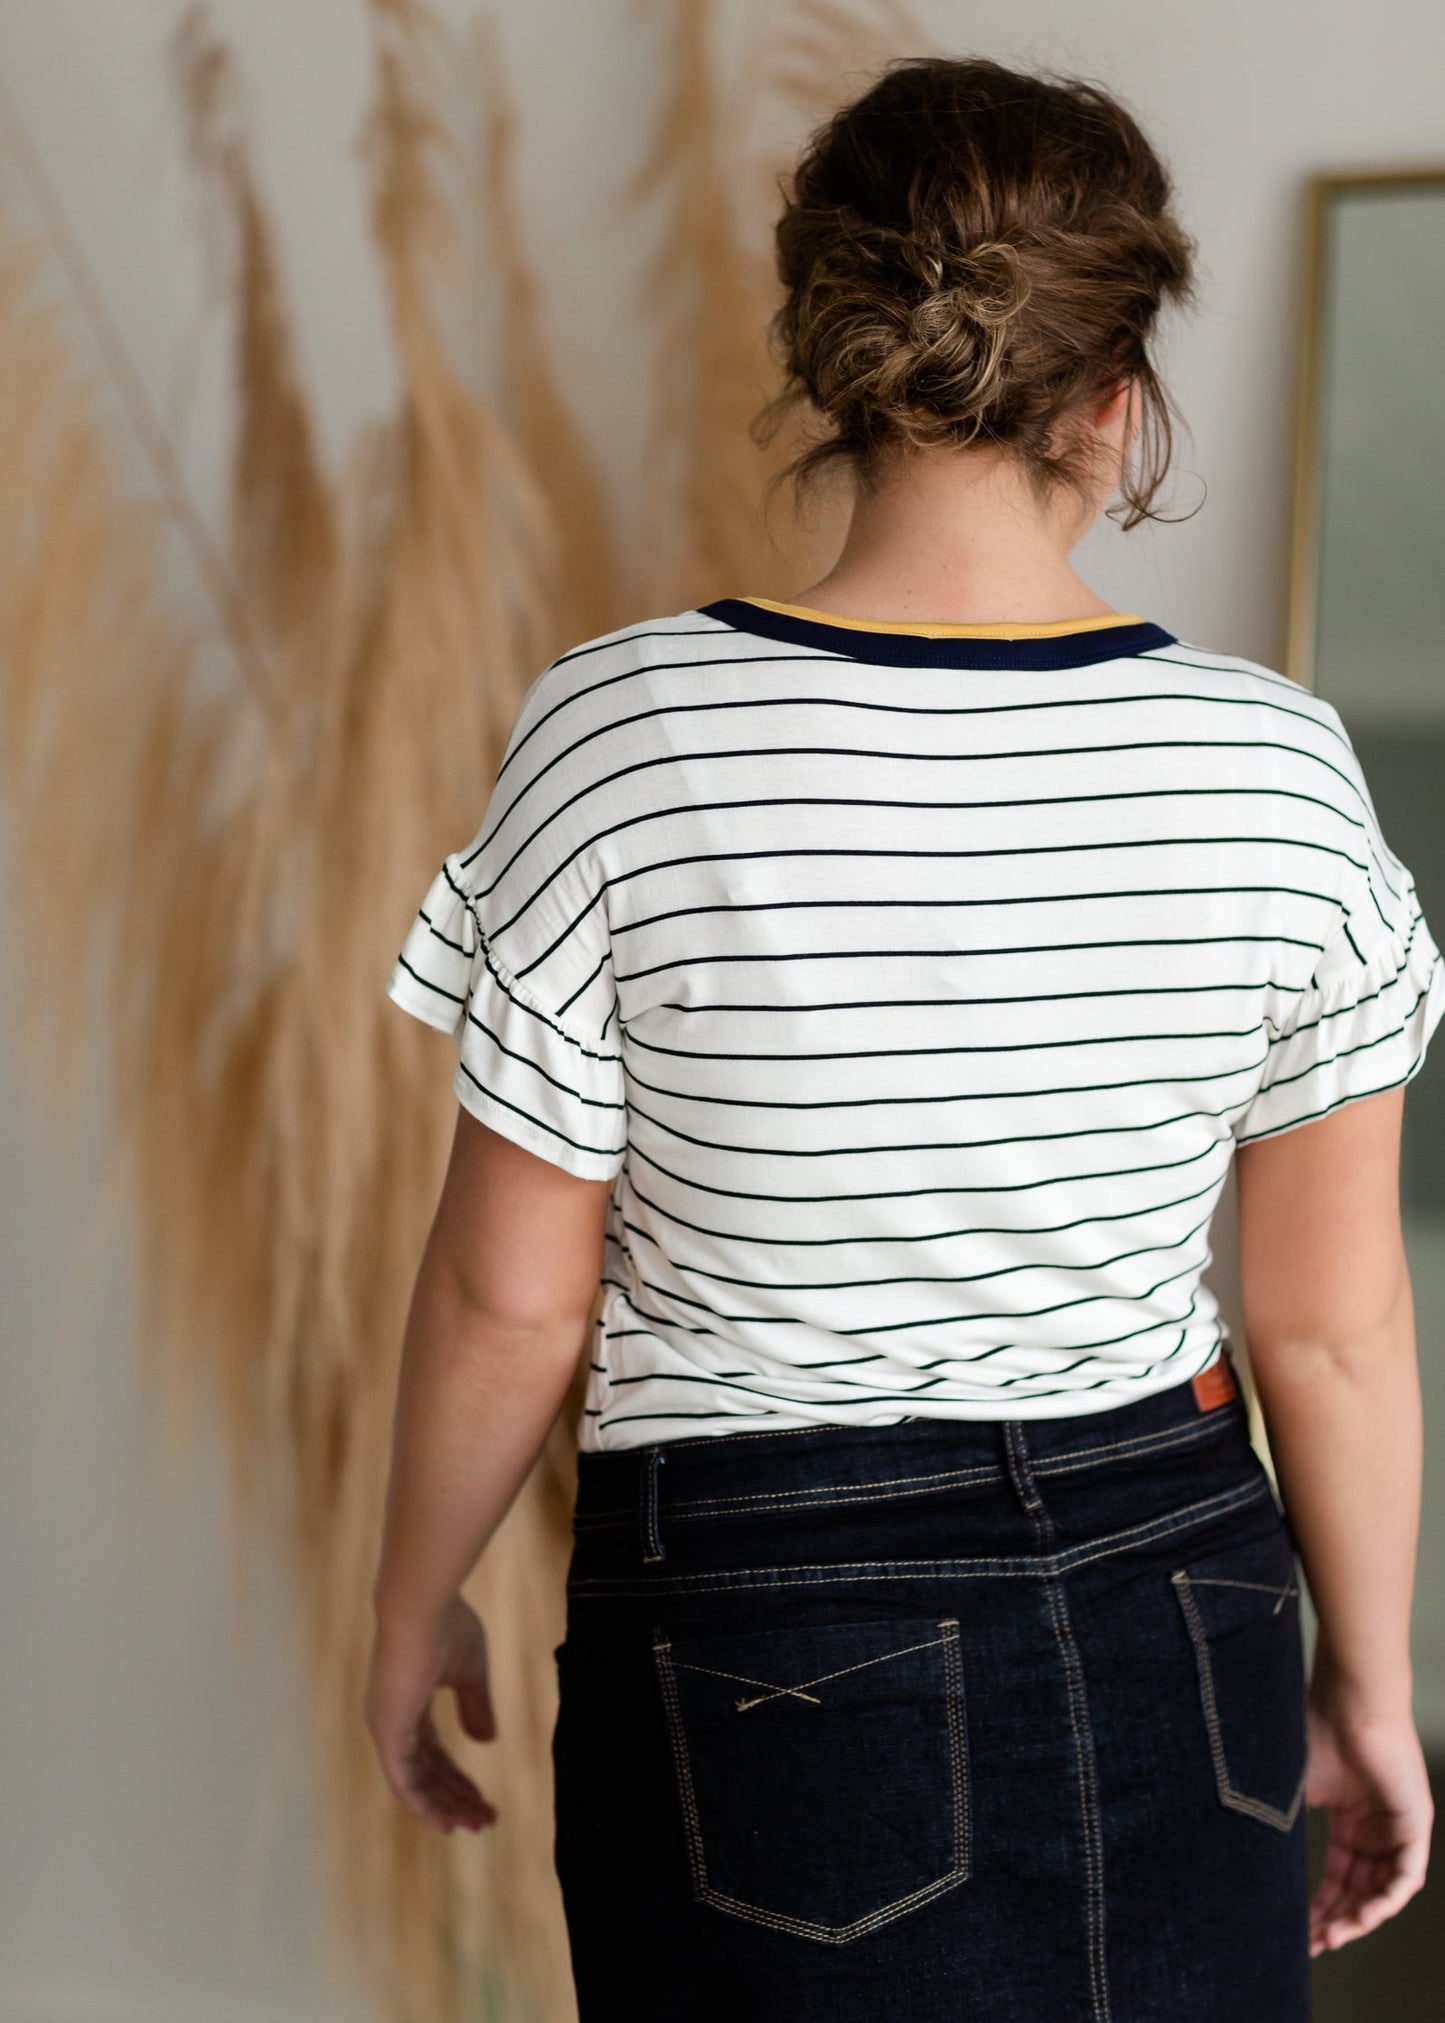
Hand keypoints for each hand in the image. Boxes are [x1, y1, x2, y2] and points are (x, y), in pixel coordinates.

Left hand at [364, 1592, 497, 1832]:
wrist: (422, 1607)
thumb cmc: (446, 1627)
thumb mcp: (470, 1671)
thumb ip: (475, 1706)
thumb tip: (486, 1743)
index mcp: (408, 1703)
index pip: (433, 1752)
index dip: (459, 1777)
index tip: (485, 1798)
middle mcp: (392, 1721)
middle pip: (427, 1773)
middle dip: (457, 1797)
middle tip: (487, 1819)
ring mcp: (387, 1729)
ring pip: (417, 1784)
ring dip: (447, 1807)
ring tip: (479, 1825)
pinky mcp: (388, 1734)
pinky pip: (405, 1783)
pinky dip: (426, 1806)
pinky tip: (448, 1824)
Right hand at [1306, 1681, 1432, 1953]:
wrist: (1348, 1701)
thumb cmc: (1315, 1731)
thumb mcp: (1293, 1788)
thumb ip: (1281, 1823)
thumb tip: (1247, 1855)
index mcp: (1348, 1821)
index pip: (1338, 1877)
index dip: (1320, 1907)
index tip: (1300, 1932)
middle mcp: (1375, 1829)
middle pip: (1359, 1891)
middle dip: (1337, 1921)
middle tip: (1313, 1944)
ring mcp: (1397, 1827)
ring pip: (1384, 1891)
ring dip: (1360, 1917)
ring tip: (1334, 1936)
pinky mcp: (1415, 1824)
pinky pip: (1406, 1876)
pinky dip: (1386, 1900)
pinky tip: (1363, 1916)